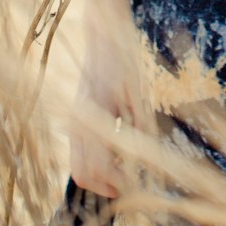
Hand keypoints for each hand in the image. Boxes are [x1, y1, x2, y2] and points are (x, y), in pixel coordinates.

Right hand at [69, 22, 149, 198]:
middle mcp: (78, 124)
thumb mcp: (139, 94)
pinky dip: (95, 163)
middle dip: (107, 186)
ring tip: (127, 171)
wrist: (102, 39)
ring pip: (78, 166)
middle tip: (133, 184)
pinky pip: (79, 154)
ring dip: (101, 176)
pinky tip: (117, 154)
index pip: (99, 167)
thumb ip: (142, 128)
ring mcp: (73, 123)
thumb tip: (152, 162)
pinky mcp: (75, 121)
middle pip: (83, 174)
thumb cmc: (125, 62)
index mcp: (94, 118)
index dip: (119, 182)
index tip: (140, 185)